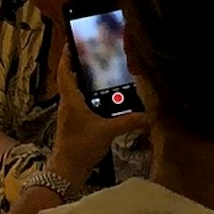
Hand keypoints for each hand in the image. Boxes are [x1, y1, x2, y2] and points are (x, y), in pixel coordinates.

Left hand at [48, 48, 147, 185]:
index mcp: (71, 100)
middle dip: (76, 66)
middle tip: (90, 53)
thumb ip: (128, 122)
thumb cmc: (82, 146)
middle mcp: (67, 104)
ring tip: (96, 71)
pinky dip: (85, 96)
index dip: (66, 57)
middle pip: (68, 79)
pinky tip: (98, 99)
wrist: (66, 171)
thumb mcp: (107, 132)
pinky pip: (77, 103)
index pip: (65, 72)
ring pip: (72, 92)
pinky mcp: (72, 125)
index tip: (70, 42)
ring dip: (80, 81)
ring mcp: (68, 115)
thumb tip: (149, 115)